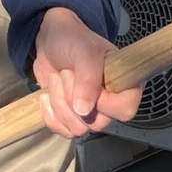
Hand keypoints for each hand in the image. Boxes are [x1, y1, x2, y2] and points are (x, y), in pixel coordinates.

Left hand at [32, 7, 139, 140]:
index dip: (103, 103)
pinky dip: (50, 115)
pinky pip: (63, 132)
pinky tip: (46, 95)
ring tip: (57, 78)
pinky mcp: (72, 118)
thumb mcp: (84, 51)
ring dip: (59, 103)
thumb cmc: (74, 39)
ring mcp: (92, 113)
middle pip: (96, 123)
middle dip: (72, 98)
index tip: (86, 81)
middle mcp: (112, 103)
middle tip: (66, 73)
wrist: (51, 40)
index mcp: (125, 85)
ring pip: (78, 129)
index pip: (125, 110)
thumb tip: (84, 111)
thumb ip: (88, 78)